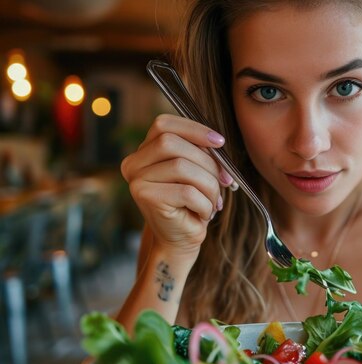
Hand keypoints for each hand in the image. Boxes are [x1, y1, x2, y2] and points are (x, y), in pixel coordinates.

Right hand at [121, 114, 232, 257]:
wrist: (181, 240)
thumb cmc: (192, 203)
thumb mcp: (197, 171)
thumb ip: (200, 152)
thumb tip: (216, 142)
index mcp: (144, 151)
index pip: (163, 124)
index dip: (194, 129)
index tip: (220, 142)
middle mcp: (134, 164)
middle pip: (172, 143)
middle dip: (207, 161)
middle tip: (225, 180)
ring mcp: (137, 180)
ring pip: (181, 167)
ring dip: (209, 185)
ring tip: (213, 201)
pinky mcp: (146, 198)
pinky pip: (186, 192)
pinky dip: (204, 203)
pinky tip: (204, 213)